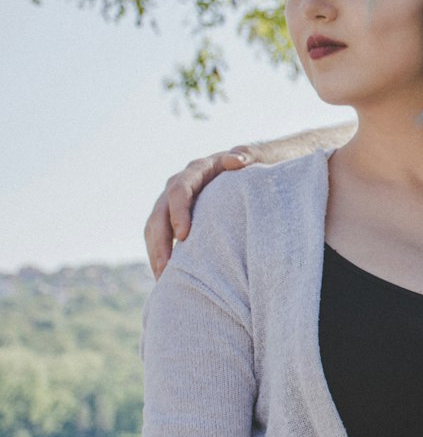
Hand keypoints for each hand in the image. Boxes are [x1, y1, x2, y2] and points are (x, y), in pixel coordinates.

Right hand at [144, 145, 255, 276]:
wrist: (249, 174)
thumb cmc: (255, 168)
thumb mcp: (255, 159)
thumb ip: (248, 156)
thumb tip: (237, 160)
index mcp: (198, 170)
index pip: (180, 189)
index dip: (179, 212)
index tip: (184, 235)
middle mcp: (180, 183)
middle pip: (160, 211)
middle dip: (161, 240)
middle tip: (167, 267)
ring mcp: (173, 201)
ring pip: (154, 226)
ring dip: (156, 252)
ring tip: (162, 279)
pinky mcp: (172, 217)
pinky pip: (157, 237)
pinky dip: (158, 255)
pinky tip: (164, 279)